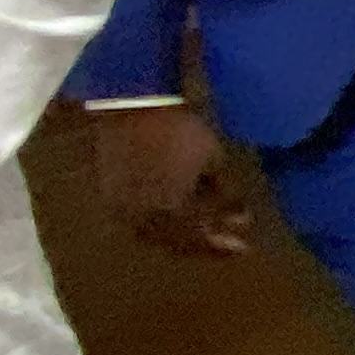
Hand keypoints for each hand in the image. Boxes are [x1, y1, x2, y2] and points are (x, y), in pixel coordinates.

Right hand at [93, 107, 254, 257]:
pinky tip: (177, 220)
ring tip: (206, 232)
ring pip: (157, 235)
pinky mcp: (109, 197)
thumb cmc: (180, 130)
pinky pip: (138, 222)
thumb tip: (238, 218)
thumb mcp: (214, 162)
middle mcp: (141, 218)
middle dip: (206, 242)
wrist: (133, 107)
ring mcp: (122, 209)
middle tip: (228, 243)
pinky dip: (161, 225)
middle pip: (178, 242)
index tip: (245, 246)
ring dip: (183, 237)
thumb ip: (224, 196)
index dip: (223, 243)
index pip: (199, 238)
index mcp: (168, 211)